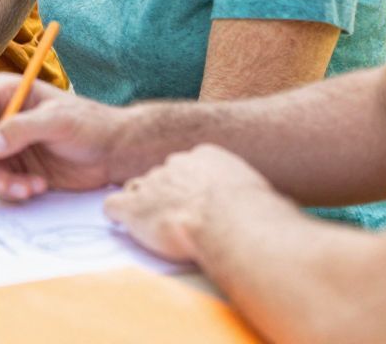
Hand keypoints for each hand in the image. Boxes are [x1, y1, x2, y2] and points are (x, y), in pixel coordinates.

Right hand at [0, 74, 122, 198]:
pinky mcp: (16, 168)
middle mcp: (0, 119)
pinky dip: (14, 189)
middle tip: (1, 180)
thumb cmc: (89, 124)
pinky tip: (38, 186)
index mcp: (4, 94)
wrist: (112, 152)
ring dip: (1, 182)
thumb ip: (21, 129)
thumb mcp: (57, 120)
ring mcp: (6, 145)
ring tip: (29, 187)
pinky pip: (0, 183)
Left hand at [103, 144, 277, 263]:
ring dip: (143, 207)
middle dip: (164, 195)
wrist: (231, 223)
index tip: (195, 203)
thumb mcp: (258, 195)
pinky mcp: (134, 207)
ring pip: (136, 189)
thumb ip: (249, 195)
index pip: (186, 166)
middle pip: (159, 176)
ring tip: (155, 226)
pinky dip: (118, 217)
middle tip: (175, 218)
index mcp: (206, 157)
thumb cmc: (255, 215)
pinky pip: (113, 206)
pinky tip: (127, 228)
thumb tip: (272, 209)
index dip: (187, 187)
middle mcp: (175, 163)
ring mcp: (152, 183)